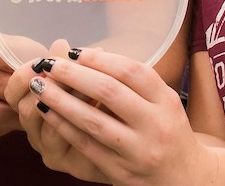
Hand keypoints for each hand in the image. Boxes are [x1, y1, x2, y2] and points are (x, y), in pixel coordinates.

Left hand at [7, 48, 211, 184]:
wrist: (185, 179)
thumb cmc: (167, 130)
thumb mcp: (162, 101)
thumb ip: (133, 80)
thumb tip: (89, 54)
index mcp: (166, 102)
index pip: (131, 72)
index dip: (99, 59)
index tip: (74, 51)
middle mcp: (154, 126)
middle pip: (109, 93)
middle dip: (73, 75)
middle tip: (49, 64)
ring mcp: (137, 151)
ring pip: (92, 121)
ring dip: (60, 101)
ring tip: (39, 85)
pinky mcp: (120, 172)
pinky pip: (85, 145)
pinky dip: (63, 126)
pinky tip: (45, 111)